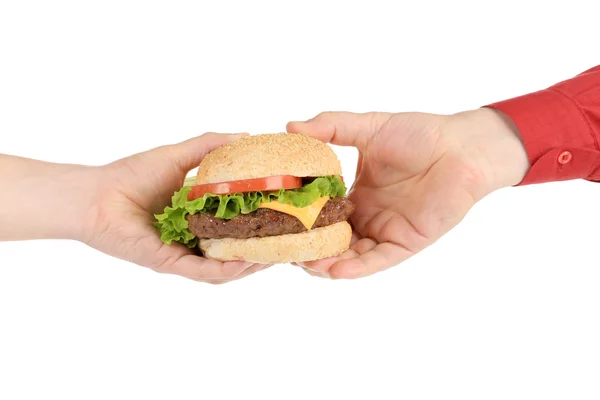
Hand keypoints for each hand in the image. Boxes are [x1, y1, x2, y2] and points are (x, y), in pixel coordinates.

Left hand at [82, 133, 269, 283]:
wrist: (97, 195)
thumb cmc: (132, 175)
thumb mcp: (179, 156)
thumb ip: (210, 146)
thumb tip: (244, 136)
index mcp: (198, 218)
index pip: (235, 226)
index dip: (260, 225)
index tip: (285, 218)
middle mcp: (193, 239)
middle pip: (234, 252)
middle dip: (261, 252)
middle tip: (287, 245)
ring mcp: (183, 253)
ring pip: (222, 268)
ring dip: (249, 265)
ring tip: (273, 257)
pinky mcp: (169, 262)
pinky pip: (201, 271)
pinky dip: (224, 269)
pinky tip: (244, 263)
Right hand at [287, 108, 528, 278]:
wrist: (461, 146)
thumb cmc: (419, 134)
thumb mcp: (368, 128)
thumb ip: (330, 127)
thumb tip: (290, 126)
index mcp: (355, 194)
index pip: (320, 215)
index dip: (299, 221)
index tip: (273, 221)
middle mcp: (367, 216)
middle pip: (330, 241)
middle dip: (307, 248)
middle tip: (282, 249)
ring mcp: (384, 231)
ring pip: (349, 257)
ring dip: (326, 263)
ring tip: (302, 262)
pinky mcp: (404, 243)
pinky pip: (376, 261)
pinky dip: (356, 268)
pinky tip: (335, 271)